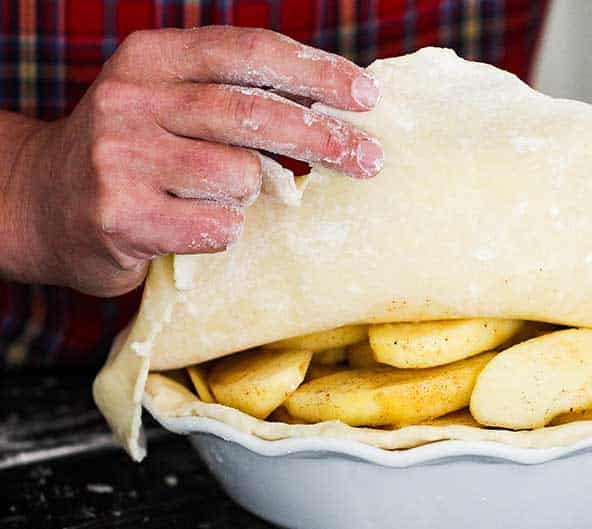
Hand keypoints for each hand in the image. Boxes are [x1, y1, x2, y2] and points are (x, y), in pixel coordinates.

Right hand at [3, 26, 382, 295]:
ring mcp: (123, 158)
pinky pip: (217, 225)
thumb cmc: (131, 155)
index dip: (316, 72)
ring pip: (239, 174)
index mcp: (151, 59)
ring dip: (252, 191)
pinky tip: (196, 225)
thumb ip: (231, 94)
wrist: (37, 205)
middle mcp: (133, 100)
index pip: (249, 52)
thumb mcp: (167, 101)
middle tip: (370, 159)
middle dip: (324, 138)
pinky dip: (224, 230)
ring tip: (222, 195)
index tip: (367, 95)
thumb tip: (332, 109)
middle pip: (254, 113)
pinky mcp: (121, 215)